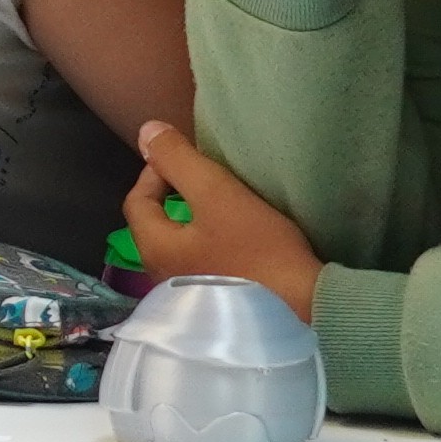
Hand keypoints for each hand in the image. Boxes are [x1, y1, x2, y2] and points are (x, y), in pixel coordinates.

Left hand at [122, 122, 323, 316]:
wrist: (303, 310)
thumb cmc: (256, 249)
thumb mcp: (217, 193)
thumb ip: (179, 161)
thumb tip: (145, 131)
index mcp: (155, 250)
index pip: (137, 201)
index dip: (156, 171)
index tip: (189, 158)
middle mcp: (162, 278)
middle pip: (156, 226)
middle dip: (174, 198)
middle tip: (206, 181)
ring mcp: (187, 297)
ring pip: (179, 247)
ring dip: (194, 224)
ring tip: (223, 207)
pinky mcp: (213, 306)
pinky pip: (200, 266)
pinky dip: (210, 246)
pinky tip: (237, 243)